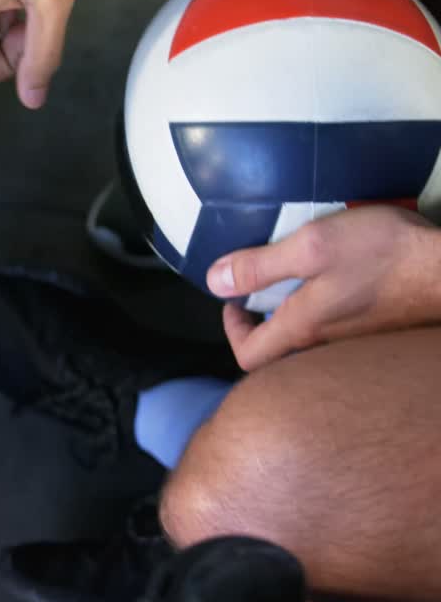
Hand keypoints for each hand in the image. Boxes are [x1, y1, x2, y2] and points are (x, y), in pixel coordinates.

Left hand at [206, 206, 440, 370]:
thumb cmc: (386, 255)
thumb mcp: (313, 246)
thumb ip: (261, 266)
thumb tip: (215, 282)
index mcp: (302, 329)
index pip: (248, 355)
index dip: (232, 330)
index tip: (235, 301)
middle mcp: (327, 348)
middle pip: (279, 353)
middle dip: (263, 325)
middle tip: (263, 292)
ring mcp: (357, 345)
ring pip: (311, 344)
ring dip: (295, 319)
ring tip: (299, 284)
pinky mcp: (381, 334)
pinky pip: (341, 335)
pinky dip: (328, 316)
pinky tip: (340, 286)